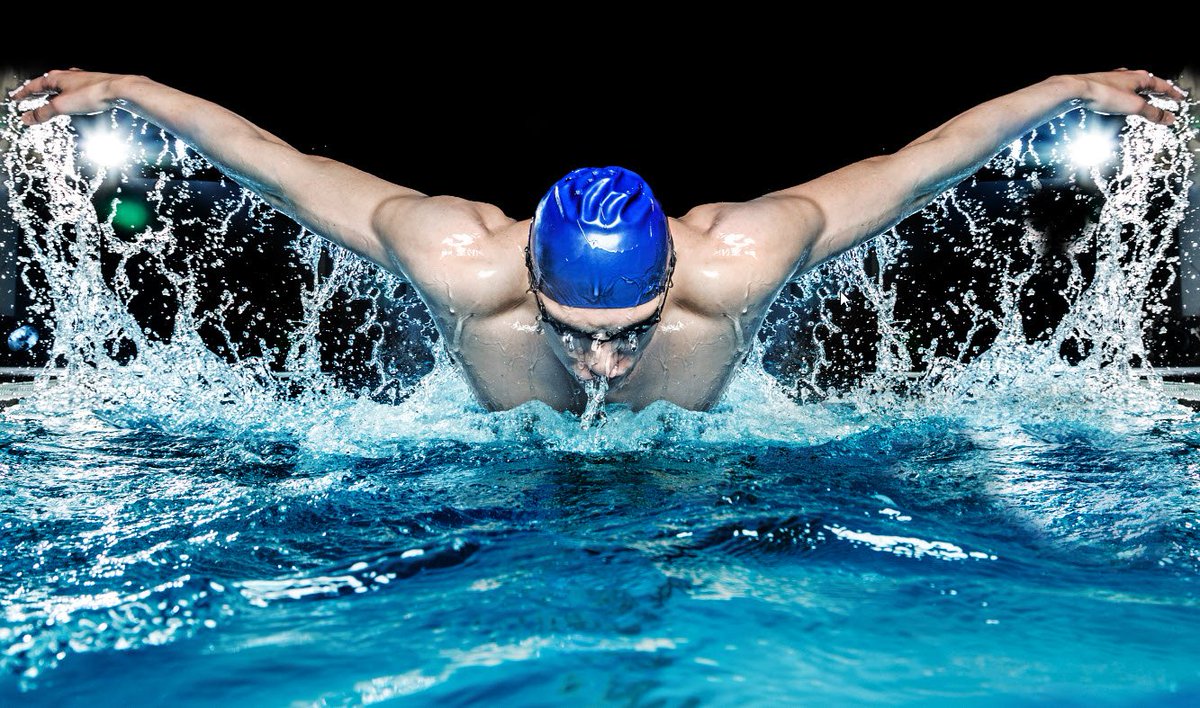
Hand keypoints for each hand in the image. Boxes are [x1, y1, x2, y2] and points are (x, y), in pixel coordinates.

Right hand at [8, 68, 129, 125]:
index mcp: (55, 78)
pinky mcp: (93, 86)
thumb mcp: (62, 106)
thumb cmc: (91, 94)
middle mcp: (67, 76)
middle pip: (46, 84)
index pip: (33, 86)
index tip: (15, 98)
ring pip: (61, 86)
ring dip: (52, 93)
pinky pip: (74, 90)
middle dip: (37, 91)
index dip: (23, 93)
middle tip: (28, 96)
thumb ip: (43, 113)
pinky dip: (67, 95)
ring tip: (47, 98)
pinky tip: (72, 99)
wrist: (119, 90)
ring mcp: (81, 80)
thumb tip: (27, 118)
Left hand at [1072, 68, 1186, 124]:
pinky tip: (1123, 99)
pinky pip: (1121, 89)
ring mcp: (1115, 79)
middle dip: (1159, 91)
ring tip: (1148, 98)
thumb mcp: (1134, 106)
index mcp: (1140, 78)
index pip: (1163, 85)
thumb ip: (1153, 113)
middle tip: (1168, 97)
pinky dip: (1128, 95)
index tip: (1180, 98)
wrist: (1078, 90)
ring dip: (1143, 93)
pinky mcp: (1102, 85)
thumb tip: (1169, 118)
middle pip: (1149, 84)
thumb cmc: (1105, 94)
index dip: (1172, 93)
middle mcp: (1129, 76)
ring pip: (1134, 86)